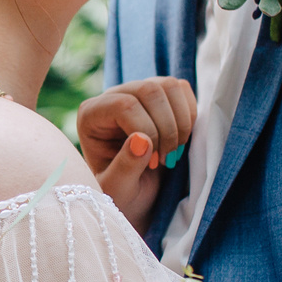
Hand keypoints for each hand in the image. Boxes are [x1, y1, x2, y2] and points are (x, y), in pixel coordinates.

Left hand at [76, 77, 196, 228]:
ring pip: (169, 85)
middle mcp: (112, 96)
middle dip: (167, 129)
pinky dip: (189, 116)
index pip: (125, 105)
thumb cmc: (120, 194)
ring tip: (172, 150)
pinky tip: (179, 140)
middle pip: (149, 90)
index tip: (152, 163)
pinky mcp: (159, 95)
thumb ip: (124, 167)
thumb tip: (142, 139)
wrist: (134, 195)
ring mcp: (137, 91)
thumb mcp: (116, 190)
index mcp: (91, 115)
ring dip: (180, 123)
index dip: (148, 132)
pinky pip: (182, 89)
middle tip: (165, 159)